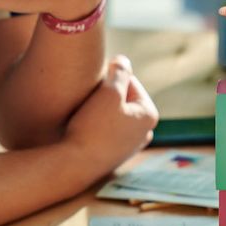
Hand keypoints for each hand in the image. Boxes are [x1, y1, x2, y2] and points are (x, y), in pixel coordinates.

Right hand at [63, 56, 159, 179]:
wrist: (76, 164)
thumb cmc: (94, 128)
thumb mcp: (109, 93)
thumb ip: (119, 72)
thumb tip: (123, 61)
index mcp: (149, 114)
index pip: (128, 81)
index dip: (107, 80)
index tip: (94, 90)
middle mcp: (145, 132)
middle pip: (122, 99)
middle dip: (105, 95)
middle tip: (88, 102)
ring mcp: (131, 145)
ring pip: (113, 114)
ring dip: (100, 109)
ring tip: (86, 115)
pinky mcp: (115, 154)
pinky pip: (107, 130)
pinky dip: (97, 125)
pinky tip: (86, 129)